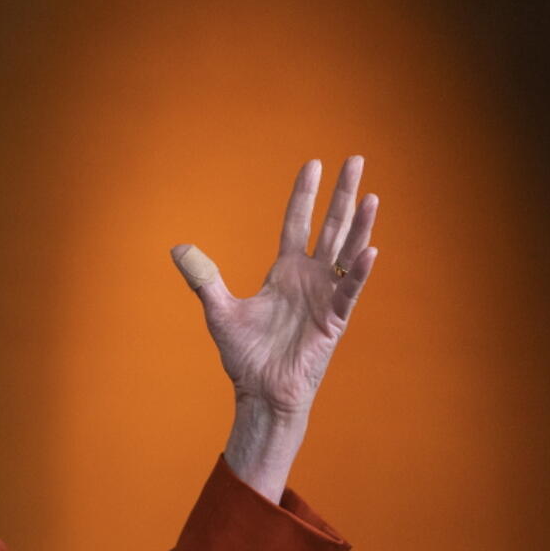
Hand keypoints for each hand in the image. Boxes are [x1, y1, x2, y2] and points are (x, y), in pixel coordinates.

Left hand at [171, 157, 378, 498]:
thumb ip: (203, 278)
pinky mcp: (334, 320)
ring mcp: (325, 297)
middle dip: (342, 194)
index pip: (296, 223)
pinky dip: (357, 272)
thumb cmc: (245, 356)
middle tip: (356, 159)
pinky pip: (348, 291)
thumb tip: (178, 248)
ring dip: (360, 224)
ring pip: (346, 252)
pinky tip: (369, 249)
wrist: (260, 392)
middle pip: (330, 227)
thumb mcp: (218, 310)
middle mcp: (309, 279)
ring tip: (371, 194)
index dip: (304, 195)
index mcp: (284, 273)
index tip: (312, 165)